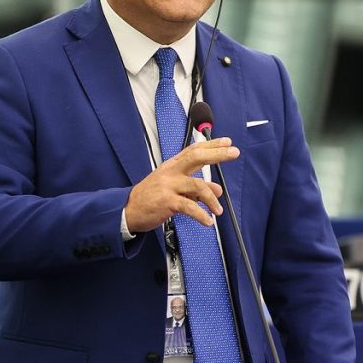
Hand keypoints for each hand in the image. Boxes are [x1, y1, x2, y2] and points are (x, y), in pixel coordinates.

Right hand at [125, 137, 239, 231]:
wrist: (128, 210)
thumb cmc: (151, 196)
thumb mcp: (173, 187)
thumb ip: (195, 188)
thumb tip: (217, 189)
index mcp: (172, 165)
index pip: (194, 150)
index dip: (211, 144)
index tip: (227, 142)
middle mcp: (171, 172)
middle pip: (196, 157)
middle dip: (217, 154)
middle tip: (234, 153)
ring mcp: (168, 186)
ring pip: (198, 186)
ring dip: (212, 199)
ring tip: (218, 210)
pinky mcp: (167, 202)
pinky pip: (190, 207)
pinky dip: (201, 215)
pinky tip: (208, 221)